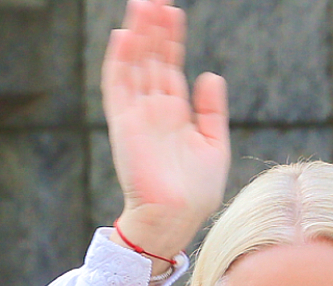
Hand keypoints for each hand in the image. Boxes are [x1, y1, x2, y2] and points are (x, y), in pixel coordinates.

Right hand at [102, 0, 229, 266]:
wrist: (176, 217)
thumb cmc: (196, 191)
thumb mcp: (214, 145)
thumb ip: (211, 110)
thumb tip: (210, 74)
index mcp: (175, 113)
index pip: (170, 66)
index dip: (172, 39)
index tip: (174, 11)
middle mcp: (153, 108)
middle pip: (151, 58)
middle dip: (153, 28)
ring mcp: (137, 113)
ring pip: (135, 64)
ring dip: (139, 34)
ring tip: (144, 4)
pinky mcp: (124, 122)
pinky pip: (118, 84)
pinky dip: (121, 59)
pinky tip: (126, 35)